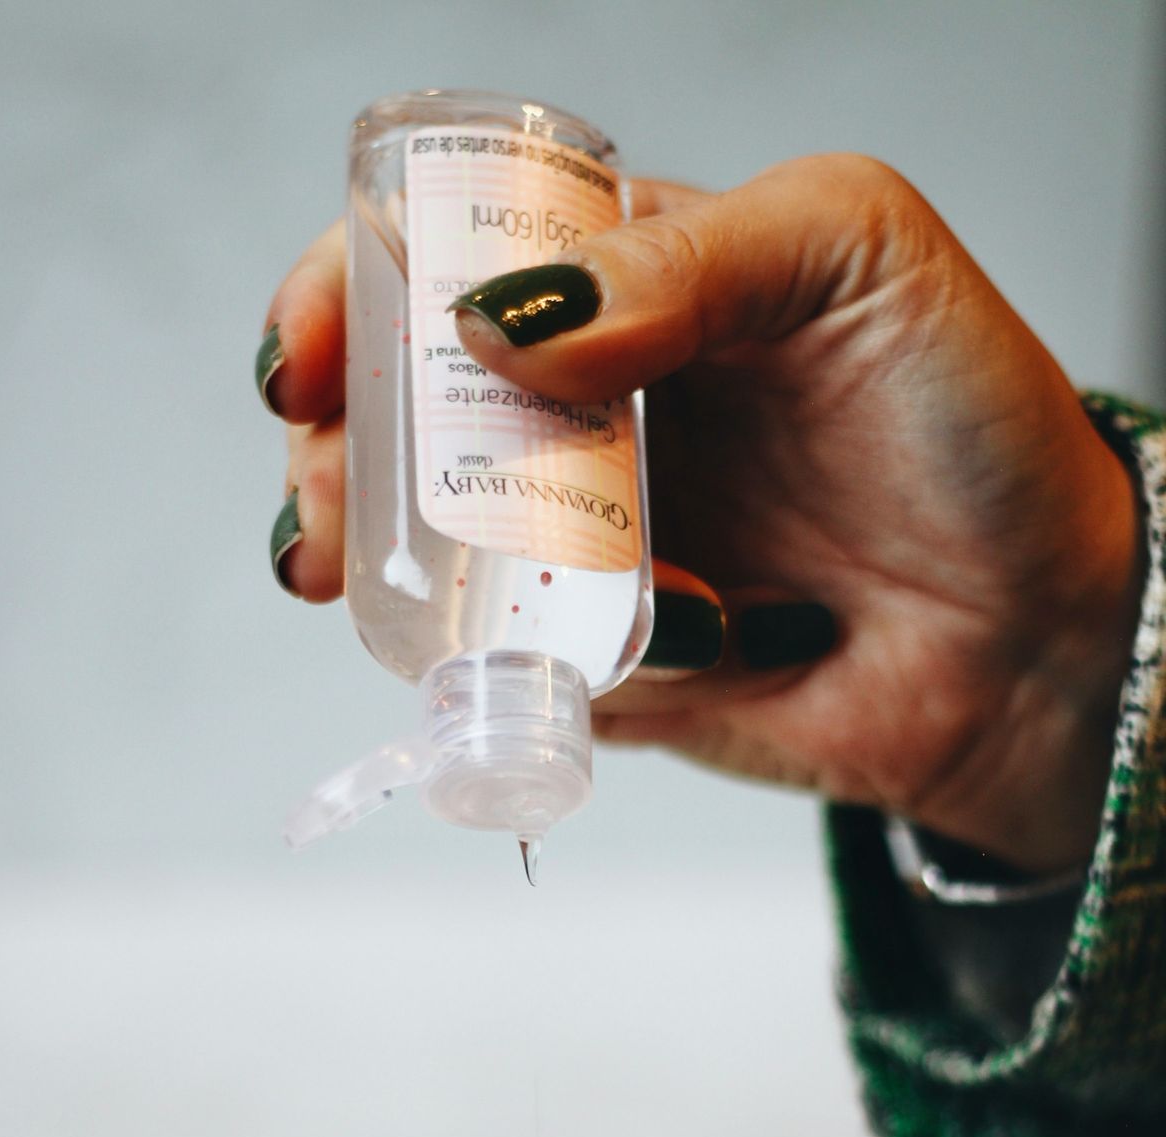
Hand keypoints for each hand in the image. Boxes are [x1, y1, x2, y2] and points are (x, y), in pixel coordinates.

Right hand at [259, 155, 1142, 873]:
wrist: (1039, 636)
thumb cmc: (971, 425)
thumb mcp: (848, 256)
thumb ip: (681, 264)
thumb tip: (498, 324)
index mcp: (631, 288)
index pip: (447, 261)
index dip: (351, 294)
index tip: (309, 356)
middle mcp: (590, 415)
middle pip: (399, 419)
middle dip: (332, 455)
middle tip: (323, 504)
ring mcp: (590, 547)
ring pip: (430, 554)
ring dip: (398, 571)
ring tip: (423, 584)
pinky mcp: (609, 664)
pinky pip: (523, 668)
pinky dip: (552, 664)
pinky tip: (678, 644)